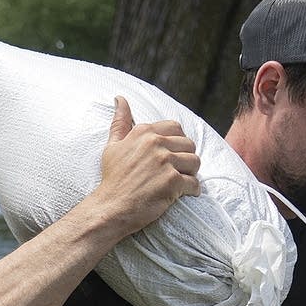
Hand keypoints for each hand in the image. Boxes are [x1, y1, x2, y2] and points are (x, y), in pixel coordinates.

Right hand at [93, 97, 200, 234]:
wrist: (110, 207)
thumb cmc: (112, 178)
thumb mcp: (113, 146)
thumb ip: (120, 122)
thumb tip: (120, 98)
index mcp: (144, 132)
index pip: (175, 127)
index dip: (177, 142)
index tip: (171, 155)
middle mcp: (155, 143)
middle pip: (189, 144)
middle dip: (185, 158)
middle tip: (177, 171)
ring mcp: (165, 162)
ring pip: (195, 162)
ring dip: (190, 173)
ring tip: (180, 181)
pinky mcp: (172, 181)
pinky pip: (194, 182)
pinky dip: (191, 190)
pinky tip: (182, 194)